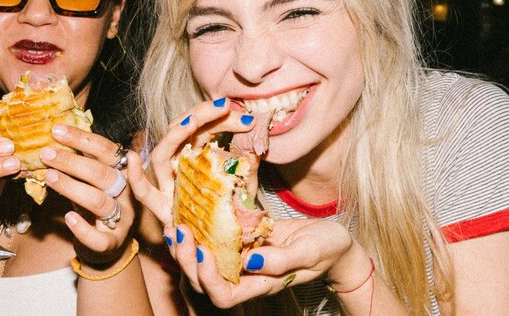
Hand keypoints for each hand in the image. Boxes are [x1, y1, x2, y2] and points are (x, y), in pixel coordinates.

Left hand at [39, 124, 134, 259]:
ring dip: (72, 187)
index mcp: (123, 172)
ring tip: (49, 177)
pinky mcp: (112, 243)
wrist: (108, 245)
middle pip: (101, 174)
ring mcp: (122, 219)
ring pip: (98, 201)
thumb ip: (82, 162)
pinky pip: (99, 238)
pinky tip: (68, 217)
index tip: (57, 130)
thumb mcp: (93, 181)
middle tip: (46, 153)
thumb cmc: (97, 204)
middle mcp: (126, 193)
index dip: (82, 139)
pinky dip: (83, 228)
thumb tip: (54, 138)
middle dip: (72, 161)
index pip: (106, 151)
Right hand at [127, 97, 257, 229]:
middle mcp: (178, 166)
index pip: (205, 128)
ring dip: (175, 135)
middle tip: (224, 106)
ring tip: (191, 121)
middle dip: (201, 115)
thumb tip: (255, 147)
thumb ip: (248, 168)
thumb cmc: (234, 215)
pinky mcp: (160, 207)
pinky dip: (136, 177)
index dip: (223, 119)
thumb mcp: (245, 187)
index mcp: (197, 157)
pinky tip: (134, 160)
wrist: (226, 249)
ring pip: (162, 153)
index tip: (247, 118)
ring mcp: (167, 185)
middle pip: (182, 132)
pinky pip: (143, 193)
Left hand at [166, 218, 363, 308]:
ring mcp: (243, 258)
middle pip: (205, 281)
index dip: (208, 279)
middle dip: (188, 260)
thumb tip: (249, 260)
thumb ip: (281, 260)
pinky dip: (200, 230)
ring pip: (205, 262)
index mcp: (262, 284)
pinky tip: (190, 213)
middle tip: (180, 232)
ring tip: (175, 225)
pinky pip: (216, 241)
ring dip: (187, 248)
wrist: (333, 240)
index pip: (224, 296)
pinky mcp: (243, 240)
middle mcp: (246, 275)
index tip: (203, 251)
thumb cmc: (326, 249)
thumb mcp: (310, 252)